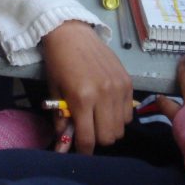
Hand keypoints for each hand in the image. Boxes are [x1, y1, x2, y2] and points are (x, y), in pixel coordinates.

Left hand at [41, 20, 133, 153]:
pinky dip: (119, 117)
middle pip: (108, 137)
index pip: (88, 139)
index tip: (80, 150)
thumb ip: (62, 121)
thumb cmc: (58, 63)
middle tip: (88, 131)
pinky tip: (108, 107)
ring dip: (109, 129)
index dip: (84, 151)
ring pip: (121, 128)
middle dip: (97, 140)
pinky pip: (129, 113)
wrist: (72, 34)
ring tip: (98, 119)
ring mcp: (118, 89)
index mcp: (82, 99)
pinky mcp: (128, 82)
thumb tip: (62, 148)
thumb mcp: (55, 93)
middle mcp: (104, 95)